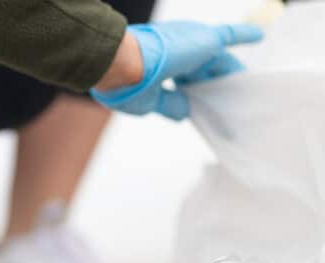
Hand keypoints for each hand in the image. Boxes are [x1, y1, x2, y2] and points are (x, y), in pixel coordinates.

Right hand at [91, 22, 263, 119]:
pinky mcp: (203, 40)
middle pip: (201, 71)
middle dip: (212, 85)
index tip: (201, 105)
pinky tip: (259, 37)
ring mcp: (188, 44)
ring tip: (242, 87)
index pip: (182, 80)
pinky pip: (230, 35)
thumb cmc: (124, 84)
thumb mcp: (150, 102)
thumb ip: (171, 104)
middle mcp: (173, 52)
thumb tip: (186, 112)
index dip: (192, 93)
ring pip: (216, 61)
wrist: (121, 65)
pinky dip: (244, 34)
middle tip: (226, 101)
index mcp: (158, 67)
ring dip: (227, 73)